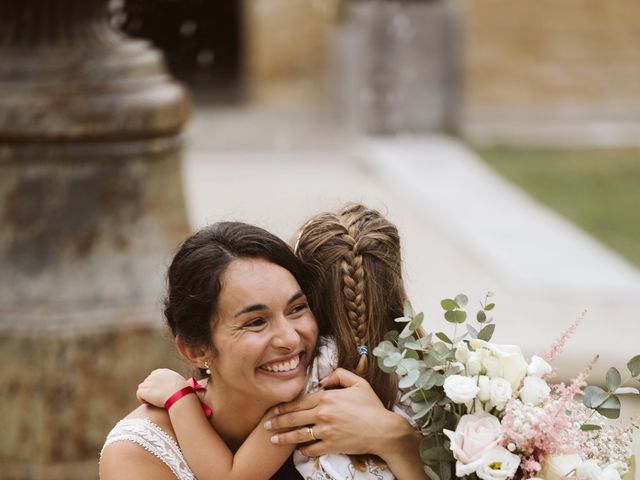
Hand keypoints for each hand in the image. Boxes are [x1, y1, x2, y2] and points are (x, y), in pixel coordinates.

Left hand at [136, 368, 187, 407]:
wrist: (180, 395)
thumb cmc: (183, 392)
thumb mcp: (179, 382)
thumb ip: (173, 381)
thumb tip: (174, 387)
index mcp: (164, 372)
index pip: (153, 375)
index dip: (154, 383)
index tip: (158, 391)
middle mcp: (155, 375)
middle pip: (146, 381)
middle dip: (149, 389)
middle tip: (155, 398)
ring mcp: (149, 383)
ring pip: (142, 387)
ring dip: (145, 394)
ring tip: (152, 402)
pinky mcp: (145, 391)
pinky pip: (139, 394)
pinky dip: (142, 399)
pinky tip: (149, 403)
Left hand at [264, 368, 404, 457]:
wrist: (384, 430)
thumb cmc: (372, 405)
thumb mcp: (358, 383)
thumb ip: (339, 375)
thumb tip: (324, 380)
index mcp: (327, 397)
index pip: (299, 402)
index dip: (284, 407)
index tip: (273, 410)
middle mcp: (323, 414)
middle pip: (294, 418)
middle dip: (277, 422)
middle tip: (265, 426)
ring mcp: (326, 431)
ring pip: (299, 435)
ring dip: (284, 438)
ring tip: (273, 440)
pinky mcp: (331, 445)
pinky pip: (312, 449)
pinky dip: (303, 450)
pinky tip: (297, 450)